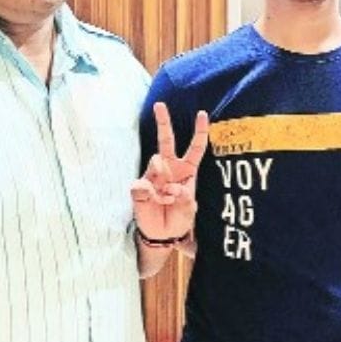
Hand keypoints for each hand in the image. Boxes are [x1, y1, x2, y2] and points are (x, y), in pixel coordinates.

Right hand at [132, 102, 208, 241]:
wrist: (160, 235)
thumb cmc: (178, 219)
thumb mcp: (189, 211)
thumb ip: (185, 198)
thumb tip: (172, 186)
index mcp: (186, 171)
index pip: (195, 148)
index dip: (200, 132)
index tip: (202, 113)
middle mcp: (168, 169)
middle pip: (166, 140)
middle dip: (163, 122)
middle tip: (159, 105)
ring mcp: (152, 175)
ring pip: (155, 163)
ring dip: (161, 179)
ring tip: (164, 199)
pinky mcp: (138, 186)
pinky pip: (142, 185)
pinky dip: (149, 195)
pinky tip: (153, 202)